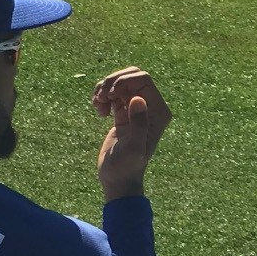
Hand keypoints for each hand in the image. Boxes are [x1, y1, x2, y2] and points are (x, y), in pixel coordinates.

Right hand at [93, 68, 171, 200]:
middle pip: (131, 76)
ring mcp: (136, 109)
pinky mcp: (123, 113)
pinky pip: (112, 92)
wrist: (117, 179)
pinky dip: (101, 96)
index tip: (110, 96)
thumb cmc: (126, 167)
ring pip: (119, 82)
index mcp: (158, 111)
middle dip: (112, 82)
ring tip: (97, 106)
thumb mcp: (133, 147)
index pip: (143, 79)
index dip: (124, 80)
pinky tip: (98, 110)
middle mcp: (150, 107)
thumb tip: (138, 99)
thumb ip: (139, 123)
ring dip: (104, 89)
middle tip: (101, 98)